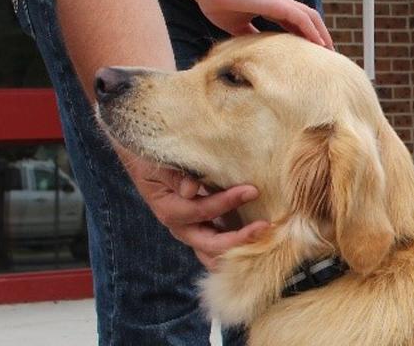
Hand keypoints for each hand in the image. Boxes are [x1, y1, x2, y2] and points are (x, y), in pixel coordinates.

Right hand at [123, 154, 268, 268]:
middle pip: (211, 245)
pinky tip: (261, 240)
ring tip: (266, 240)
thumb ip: (176, 176)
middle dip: (238, 238)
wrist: (147, 164)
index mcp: (170, 210)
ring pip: (217, 252)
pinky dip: (239, 244)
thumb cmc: (156, 161)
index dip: (227, 202)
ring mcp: (195, 231)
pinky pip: (222, 244)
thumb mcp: (161, 164)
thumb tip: (191, 190)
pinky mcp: (206, 229)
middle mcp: (183, 227)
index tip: (252, 190)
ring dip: (240, 248)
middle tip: (264, 226)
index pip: (202, 211)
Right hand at [190, 0, 331, 47]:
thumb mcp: (237, 26)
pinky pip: (302, 18)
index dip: (306, 37)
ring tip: (329, 51)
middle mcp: (280, 3)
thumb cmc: (218, 3)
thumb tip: (256, 51)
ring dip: (322, 34)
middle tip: (327, 55)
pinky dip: (312, 31)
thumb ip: (250, 36)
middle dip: (320, 36)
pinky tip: (319, 44)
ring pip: (310, 17)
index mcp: (272, 7)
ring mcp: (280, 1)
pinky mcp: (277, 3)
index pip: (296, 23)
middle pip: (309, 19)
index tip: (313, 54)